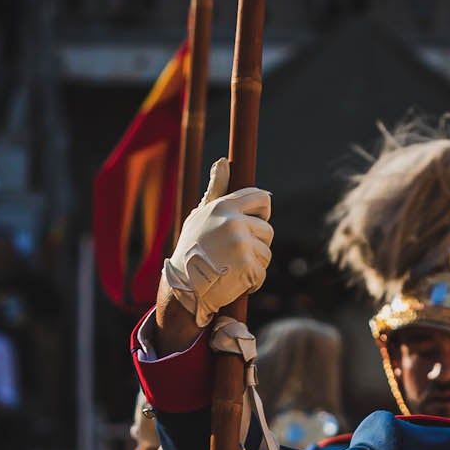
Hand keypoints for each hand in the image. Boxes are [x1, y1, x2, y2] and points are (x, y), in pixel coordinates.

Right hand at [157, 159, 271, 339]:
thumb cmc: (191, 249)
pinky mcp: (246, 267)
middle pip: (267, 230)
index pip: (262, 198)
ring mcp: (241, 245)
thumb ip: (216, 191)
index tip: (253, 224)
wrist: (182, 287)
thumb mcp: (200, 216)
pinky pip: (261, 274)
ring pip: (266, 253)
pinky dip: (252, 282)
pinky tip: (234, 283)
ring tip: (232, 269)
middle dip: (257, 244)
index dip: (262, 213)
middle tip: (236, 255)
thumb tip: (222, 161)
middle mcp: (234, 222)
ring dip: (254, 264)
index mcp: (224, 206)